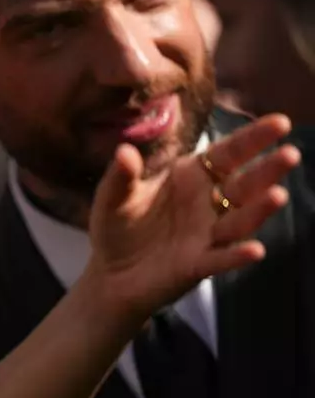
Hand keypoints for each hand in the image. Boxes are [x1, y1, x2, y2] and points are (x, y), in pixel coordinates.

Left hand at [86, 114, 297, 320]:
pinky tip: (254, 250)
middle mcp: (208, 203)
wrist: (107, 275)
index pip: (228, 153)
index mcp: (192, 177)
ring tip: (277, 195)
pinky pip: (222, 259)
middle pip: (245, 184)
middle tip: (289, 154)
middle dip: (267, 170)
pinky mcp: (198, 265)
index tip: (281, 122)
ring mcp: (207, 235)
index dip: (253, 138)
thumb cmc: (116, 228)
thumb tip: (123, 150)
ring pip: (240, 220)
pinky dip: (237, 255)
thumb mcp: (112, 198)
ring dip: (259, 210)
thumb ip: (120, 176)